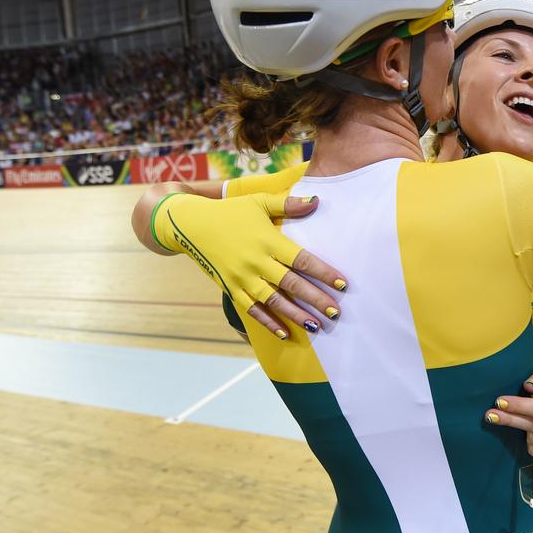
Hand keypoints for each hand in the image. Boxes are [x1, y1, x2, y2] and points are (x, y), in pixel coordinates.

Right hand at [151, 193, 347, 337]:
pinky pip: (251, 309)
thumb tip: (318, 200)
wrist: (189, 225)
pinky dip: (268, 322)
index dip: (323, 273)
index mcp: (268, 240)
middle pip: (291, 284)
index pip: (302, 259)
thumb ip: (289, 204)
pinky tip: (284, 333)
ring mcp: (241, 277)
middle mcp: (256, 261)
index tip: (343, 284)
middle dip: (316, 299)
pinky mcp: (230, 287)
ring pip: (273, 301)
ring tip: (317, 325)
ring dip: (295, 315)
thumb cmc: (230, 211)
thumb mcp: (259, 202)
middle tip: (336, 312)